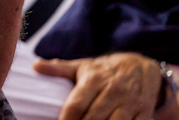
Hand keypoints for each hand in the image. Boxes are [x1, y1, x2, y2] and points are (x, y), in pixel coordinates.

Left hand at [34, 53, 161, 119]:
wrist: (139, 65)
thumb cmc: (103, 70)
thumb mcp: (81, 66)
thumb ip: (59, 69)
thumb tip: (35, 66)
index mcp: (93, 79)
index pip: (76, 105)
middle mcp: (113, 90)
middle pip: (93, 118)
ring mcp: (130, 101)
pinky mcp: (144, 110)